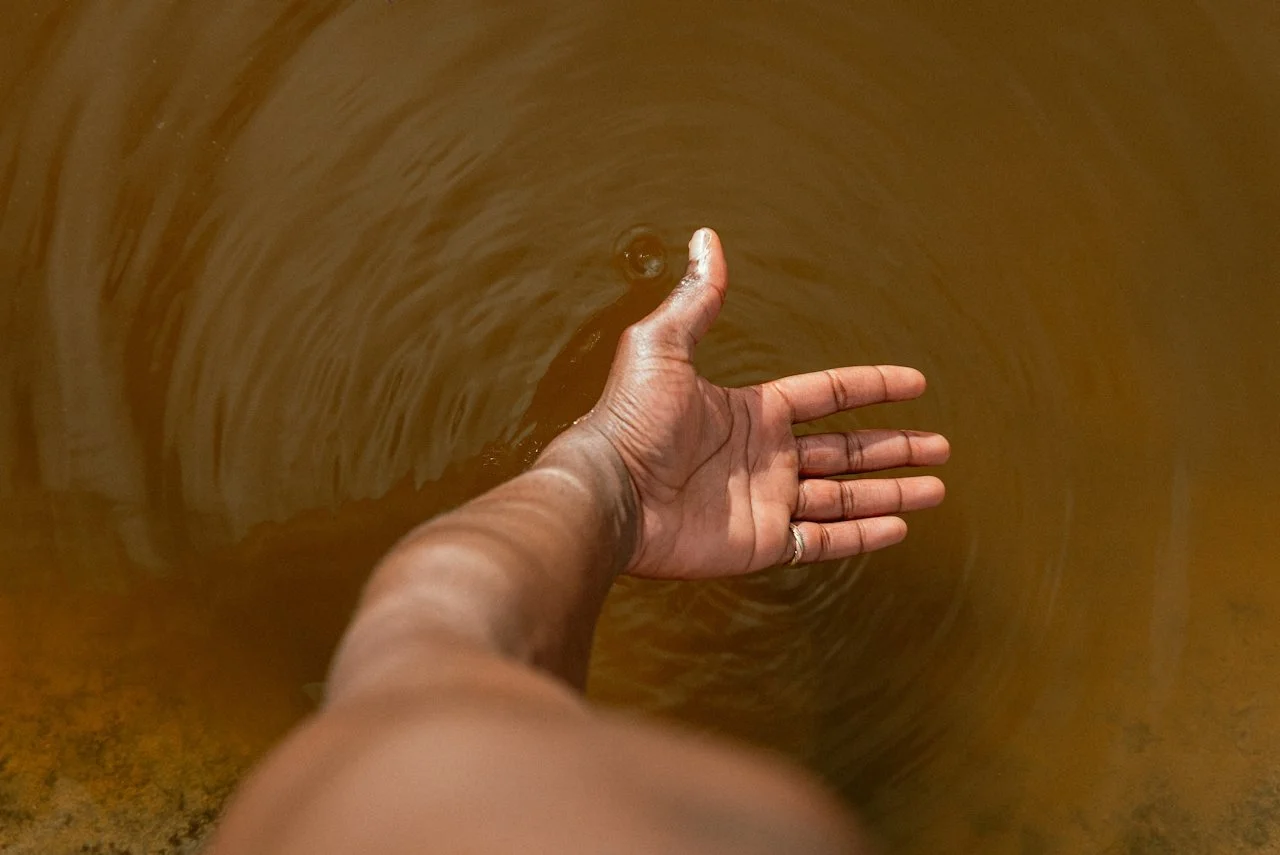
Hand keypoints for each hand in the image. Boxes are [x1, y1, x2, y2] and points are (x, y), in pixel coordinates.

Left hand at [577, 228, 948, 579]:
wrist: (609, 491)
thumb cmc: (628, 418)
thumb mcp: (662, 346)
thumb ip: (697, 299)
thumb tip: (705, 238)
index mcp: (753, 412)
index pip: (827, 397)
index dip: (872, 387)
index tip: (916, 384)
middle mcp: (766, 456)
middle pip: (847, 449)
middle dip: (895, 448)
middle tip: (942, 446)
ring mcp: (766, 501)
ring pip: (845, 496)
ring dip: (891, 492)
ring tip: (937, 490)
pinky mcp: (760, 542)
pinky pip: (823, 540)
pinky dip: (862, 535)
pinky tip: (898, 529)